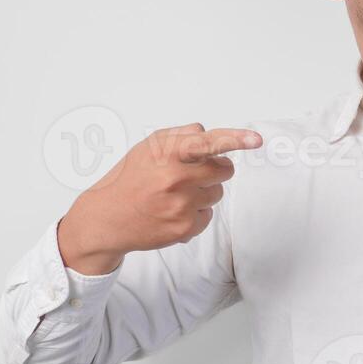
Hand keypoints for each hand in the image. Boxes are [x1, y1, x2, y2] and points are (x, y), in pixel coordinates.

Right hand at [57, 123, 262, 274]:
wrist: (106, 219)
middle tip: (190, 174)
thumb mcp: (148, 148)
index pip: (207, 142)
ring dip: (203, 192)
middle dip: (214, 170)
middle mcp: (175, 179)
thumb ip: (180, 136)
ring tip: (175, 195)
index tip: (256, 140)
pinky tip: (172, 212)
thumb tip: (207, 134)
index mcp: (167, 154)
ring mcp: (181, 205)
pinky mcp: (185, 228)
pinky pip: (208, 215)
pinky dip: (196, 214)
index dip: (235, 139)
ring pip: (217, 193)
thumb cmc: (130, 179)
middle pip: (224, 170)